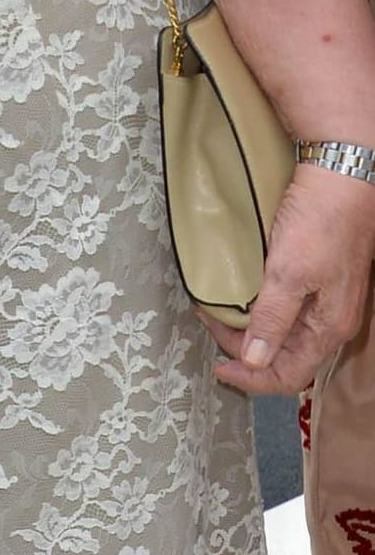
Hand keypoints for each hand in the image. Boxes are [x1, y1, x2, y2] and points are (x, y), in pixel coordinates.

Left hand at [199, 162, 374, 393]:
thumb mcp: (289, 273)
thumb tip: (254, 361)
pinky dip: (263, 310)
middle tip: (212, 326)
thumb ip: (272, 320)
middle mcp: (331, 319)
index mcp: (329, 327)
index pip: (289, 375)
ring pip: (287, 332)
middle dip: (246, 350)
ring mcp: (327, 298)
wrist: (343, 175)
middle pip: (286, 355)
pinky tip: (246, 297)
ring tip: (222, 313)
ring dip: (253, 329)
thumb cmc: (321, 223)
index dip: (252, 379)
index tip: (218, 368)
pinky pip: (290, 308)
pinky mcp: (319, 276)